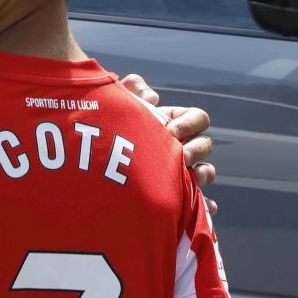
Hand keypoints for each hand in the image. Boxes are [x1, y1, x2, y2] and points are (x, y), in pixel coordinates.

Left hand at [118, 72, 216, 204]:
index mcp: (173, 124)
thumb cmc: (106, 127)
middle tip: (179, 156)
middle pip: (203, 145)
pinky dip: (204, 205)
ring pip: (204, 172)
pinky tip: (207, 208)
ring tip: (194, 179)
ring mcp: (178, 172)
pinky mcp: (173, 196)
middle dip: (196, 149)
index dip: (191, 122)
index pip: (197, 118)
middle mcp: (180, 147)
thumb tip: (153, 99)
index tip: (172, 131)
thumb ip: (132, 89)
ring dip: (204, 174)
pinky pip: (196, 202)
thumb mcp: (117, 103)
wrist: (90, 159)